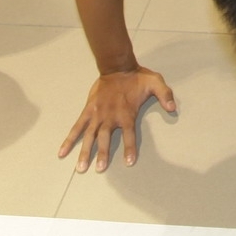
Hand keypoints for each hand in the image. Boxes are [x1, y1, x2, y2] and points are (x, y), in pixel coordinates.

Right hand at [60, 67, 176, 171]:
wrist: (117, 66)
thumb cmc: (137, 77)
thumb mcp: (156, 82)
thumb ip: (165, 94)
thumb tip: (173, 108)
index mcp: (126, 113)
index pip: (129, 134)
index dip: (129, 148)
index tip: (129, 162)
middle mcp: (110, 116)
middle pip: (105, 138)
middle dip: (102, 154)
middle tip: (100, 170)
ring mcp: (97, 114)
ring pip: (89, 136)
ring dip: (84, 152)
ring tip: (80, 168)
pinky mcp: (88, 110)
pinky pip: (77, 126)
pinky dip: (69, 139)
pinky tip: (62, 152)